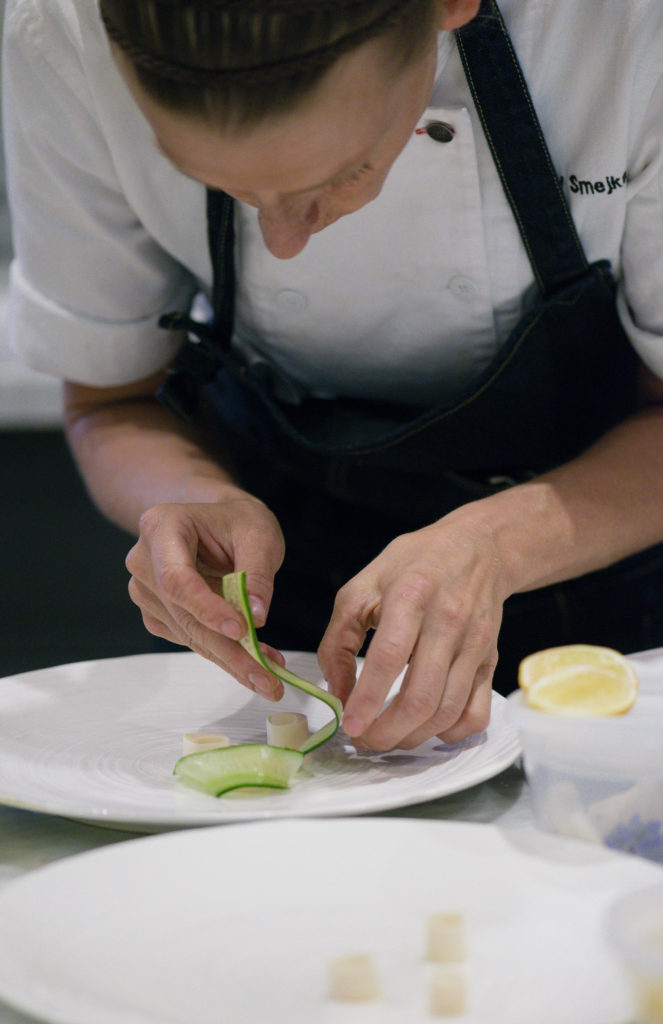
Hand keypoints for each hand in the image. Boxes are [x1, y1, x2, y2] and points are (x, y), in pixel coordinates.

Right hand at [125, 494, 286, 699]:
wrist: (220, 521)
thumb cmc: (238, 521)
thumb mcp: (259, 534)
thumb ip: (257, 573)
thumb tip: (256, 618)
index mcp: (162, 527)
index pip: (176, 578)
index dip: (206, 608)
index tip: (241, 631)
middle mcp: (143, 559)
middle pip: (181, 613)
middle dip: (226, 649)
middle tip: (266, 677)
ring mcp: (146, 589)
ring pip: (187, 633)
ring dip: (229, 658)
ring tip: (270, 674)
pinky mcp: (157, 611)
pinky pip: (187, 638)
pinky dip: (222, 653)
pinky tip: (253, 660)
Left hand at [318, 509, 508, 749]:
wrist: (477, 547)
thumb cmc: (414, 565)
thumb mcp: (363, 585)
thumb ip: (340, 639)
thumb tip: (337, 692)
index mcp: (411, 595)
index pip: (389, 657)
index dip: (368, 698)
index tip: (349, 725)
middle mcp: (448, 621)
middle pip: (422, 696)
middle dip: (388, 732)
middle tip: (364, 740)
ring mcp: (475, 643)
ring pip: (447, 711)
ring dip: (413, 737)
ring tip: (387, 738)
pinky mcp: (491, 659)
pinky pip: (476, 712)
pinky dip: (450, 733)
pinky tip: (426, 729)